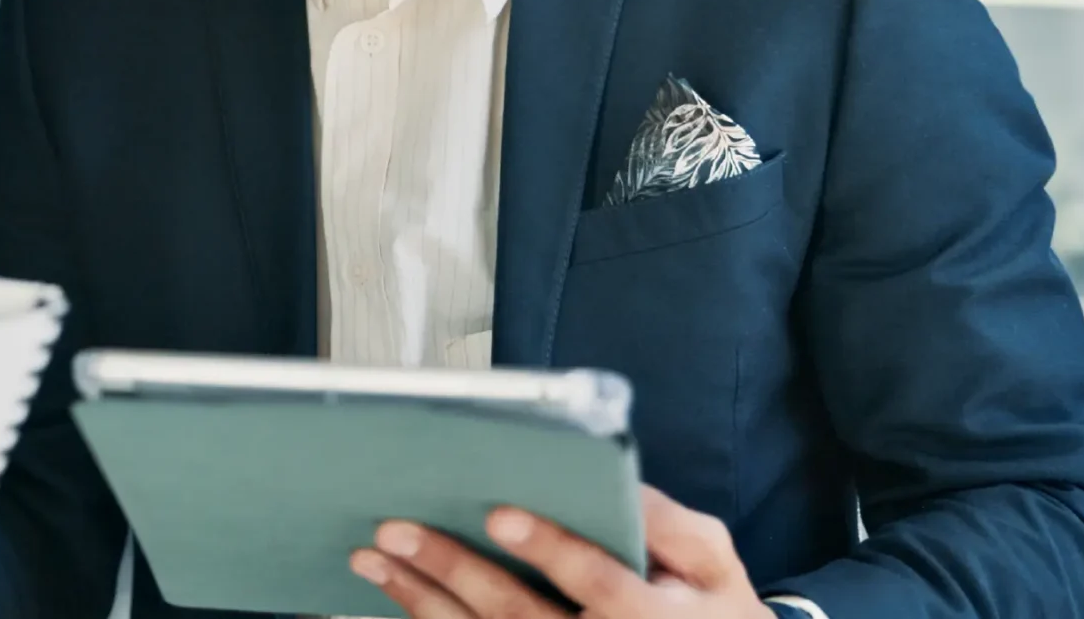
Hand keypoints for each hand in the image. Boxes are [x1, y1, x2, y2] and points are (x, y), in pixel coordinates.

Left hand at [352, 486, 768, 618]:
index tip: (500, 514)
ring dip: (419, 600)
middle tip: (396, 528)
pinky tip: (369, 610)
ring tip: (371, 558)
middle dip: (453, 569)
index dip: (550, 549)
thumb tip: (613, 478)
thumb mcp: (715, 565)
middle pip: (518, 616)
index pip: (599, 584)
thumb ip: (672, 526)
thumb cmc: (712, 611)